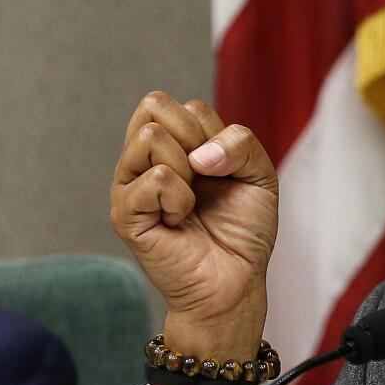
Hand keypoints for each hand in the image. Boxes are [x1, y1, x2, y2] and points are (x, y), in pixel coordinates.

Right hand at [110, 92, 278, 360]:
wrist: (237, 279)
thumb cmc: (243, 229)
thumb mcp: (259, 174)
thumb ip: (241, 143)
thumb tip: (198, 154)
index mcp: (174, 145)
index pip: (184, 105)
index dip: (213, 132)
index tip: (221, 168)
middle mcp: (145, 160)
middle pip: (153, 105)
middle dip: (194, 137)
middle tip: (204, 179)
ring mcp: (130, 185)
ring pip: (149, 136)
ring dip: (187, 169)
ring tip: (191, 202)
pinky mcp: (124, 214)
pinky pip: (154, 178)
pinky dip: (180, 198)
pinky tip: (180, 220)